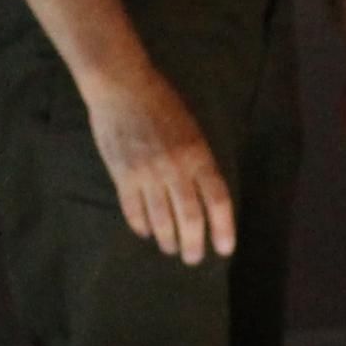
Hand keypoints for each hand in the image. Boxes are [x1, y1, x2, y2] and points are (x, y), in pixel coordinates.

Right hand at [85, 64, 237, 263]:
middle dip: (194, 243)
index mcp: (198, 154)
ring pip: (161, 219)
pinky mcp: (122, 174)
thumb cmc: (161, 104)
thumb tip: (204, 198)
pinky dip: (141, 225)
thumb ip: (198, 162)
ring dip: (168, 240)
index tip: (224, 249)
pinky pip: (134, 210)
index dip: (223, 228)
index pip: (217, 200)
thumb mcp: (191, 130)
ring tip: (170, 249)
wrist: (121, 86)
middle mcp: (175, 168)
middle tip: (193, 258)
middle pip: (190, 217)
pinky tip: (146, 232)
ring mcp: (147, 173)